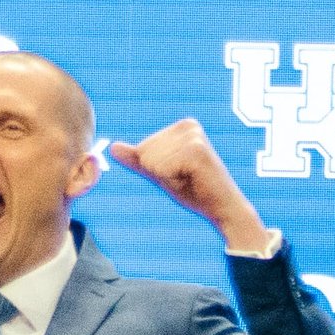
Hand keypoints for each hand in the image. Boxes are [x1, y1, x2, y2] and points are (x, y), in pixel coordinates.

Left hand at [108, 119, 264, 246]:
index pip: (143, 149)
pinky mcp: (196, 150)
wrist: (223, 208)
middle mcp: (188, 126)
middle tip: (186, 178)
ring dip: (168, 178)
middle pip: (145, 153)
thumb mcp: (162, 173)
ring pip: (152, 161)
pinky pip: (162, 169)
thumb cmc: (195, 191)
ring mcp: (193, 136)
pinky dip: (173, 181)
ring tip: (190, 179)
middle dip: (161, 173)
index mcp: (182, 126)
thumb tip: (112, 147)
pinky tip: (193, 180)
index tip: (180, 173)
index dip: (156, 169)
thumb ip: (138, 160)